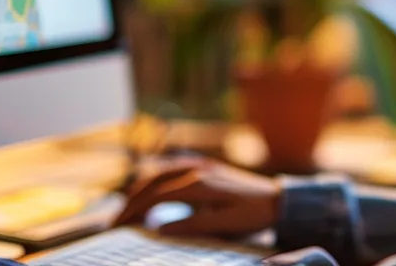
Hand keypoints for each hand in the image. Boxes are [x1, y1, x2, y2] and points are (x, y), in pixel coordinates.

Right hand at [116, 159, 283, 236]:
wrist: (279, 199)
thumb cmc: (254, 215)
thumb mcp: (225, 226)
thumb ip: (192, 225)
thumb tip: (159, 230)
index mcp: (198, 184)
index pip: (155, 196)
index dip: (134, 211)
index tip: (118, 226)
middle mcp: (195, 170)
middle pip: (152, 182)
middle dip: (130, 202)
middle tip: (116, 222)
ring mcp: (200, 166)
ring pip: (159, 173)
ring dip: (140, 190)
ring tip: (128, 210)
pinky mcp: (204, 168)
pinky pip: (171, 170)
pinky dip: (155, 181)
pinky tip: (150, 193)